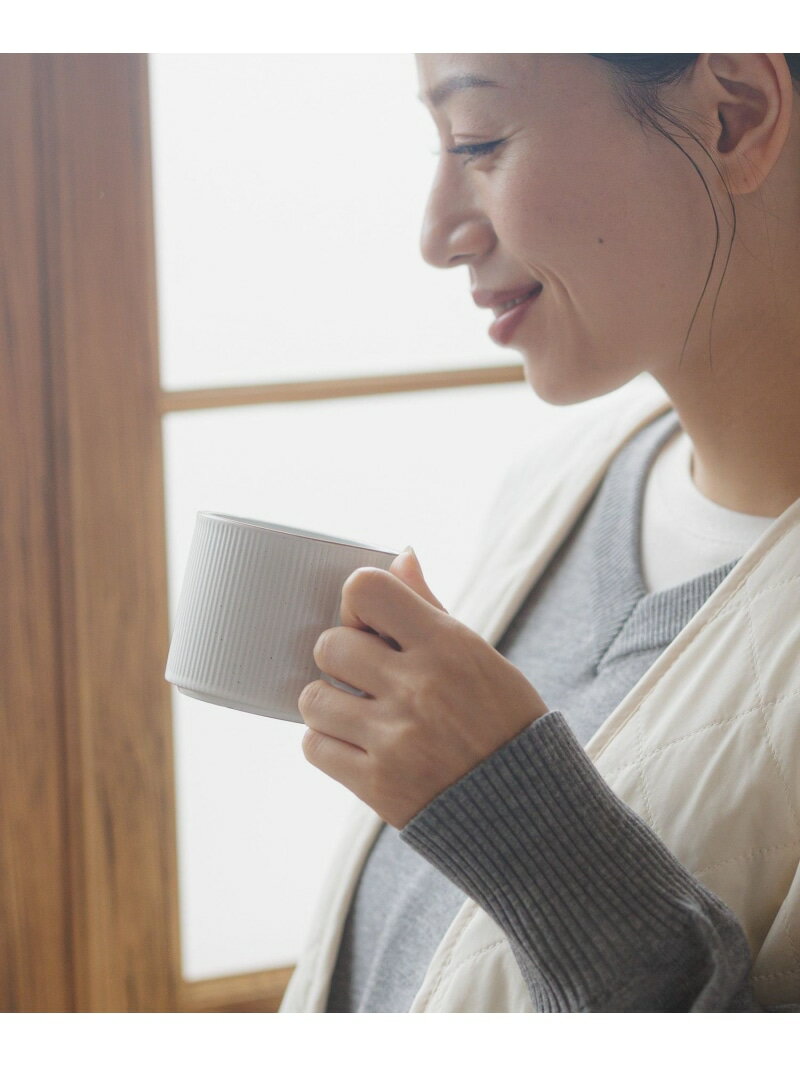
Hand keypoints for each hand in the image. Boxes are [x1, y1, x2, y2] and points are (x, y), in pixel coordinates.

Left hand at [298, 548, 548, 827]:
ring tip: (361, 715)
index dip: (358, 605)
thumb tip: (400, 556)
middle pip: (330, 644)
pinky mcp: (377, 785)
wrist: (531, 815)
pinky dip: (328, 744)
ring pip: (312, 698)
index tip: (371, 626)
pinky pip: (314, 746)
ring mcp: (395, 738)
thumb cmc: (505, 724)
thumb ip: (430, 607)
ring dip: (329, 703)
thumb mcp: (480, 657)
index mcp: (447, 646)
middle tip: (367, 677)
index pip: (365, 589)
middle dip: (342, 658)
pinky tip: (358, 745)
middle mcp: (418, 687)